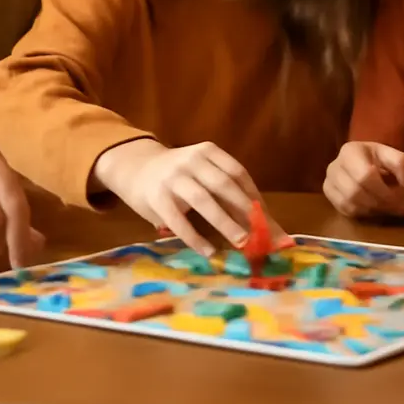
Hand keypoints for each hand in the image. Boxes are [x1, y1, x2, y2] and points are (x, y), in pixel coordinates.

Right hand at [94, 139, 278, 255]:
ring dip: (225, 223)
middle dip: (244, 210)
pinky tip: (209, 251)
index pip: (237, 172)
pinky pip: (179, 220)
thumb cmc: (179, 175)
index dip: (254, 196)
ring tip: (241, 243)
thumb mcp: (202, 172)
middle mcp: (192, 160)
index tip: (268, 219)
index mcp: (208, 152)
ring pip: (203, 200)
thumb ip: (226, 191)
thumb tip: (263, 222)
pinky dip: (195, 238)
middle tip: (261, 235)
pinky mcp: (157, 198)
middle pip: (223, 184)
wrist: (135, 167)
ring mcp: (173, 178)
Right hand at [323, 141, 403, 218]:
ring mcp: (328, 181)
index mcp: (351, 150)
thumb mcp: (396, 157)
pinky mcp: (329, 195)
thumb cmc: (382, 161)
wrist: (366, 163)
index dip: (384, 190)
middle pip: (355, 191)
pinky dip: (362, 212)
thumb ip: (402, 166)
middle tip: (396, 206)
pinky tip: (374, 207)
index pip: (365, 175)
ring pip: (349, 203)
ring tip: (387, 206)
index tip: (400, 196)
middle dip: (379, 202)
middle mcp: (334, 165)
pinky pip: (345, 210)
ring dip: (372, 208)